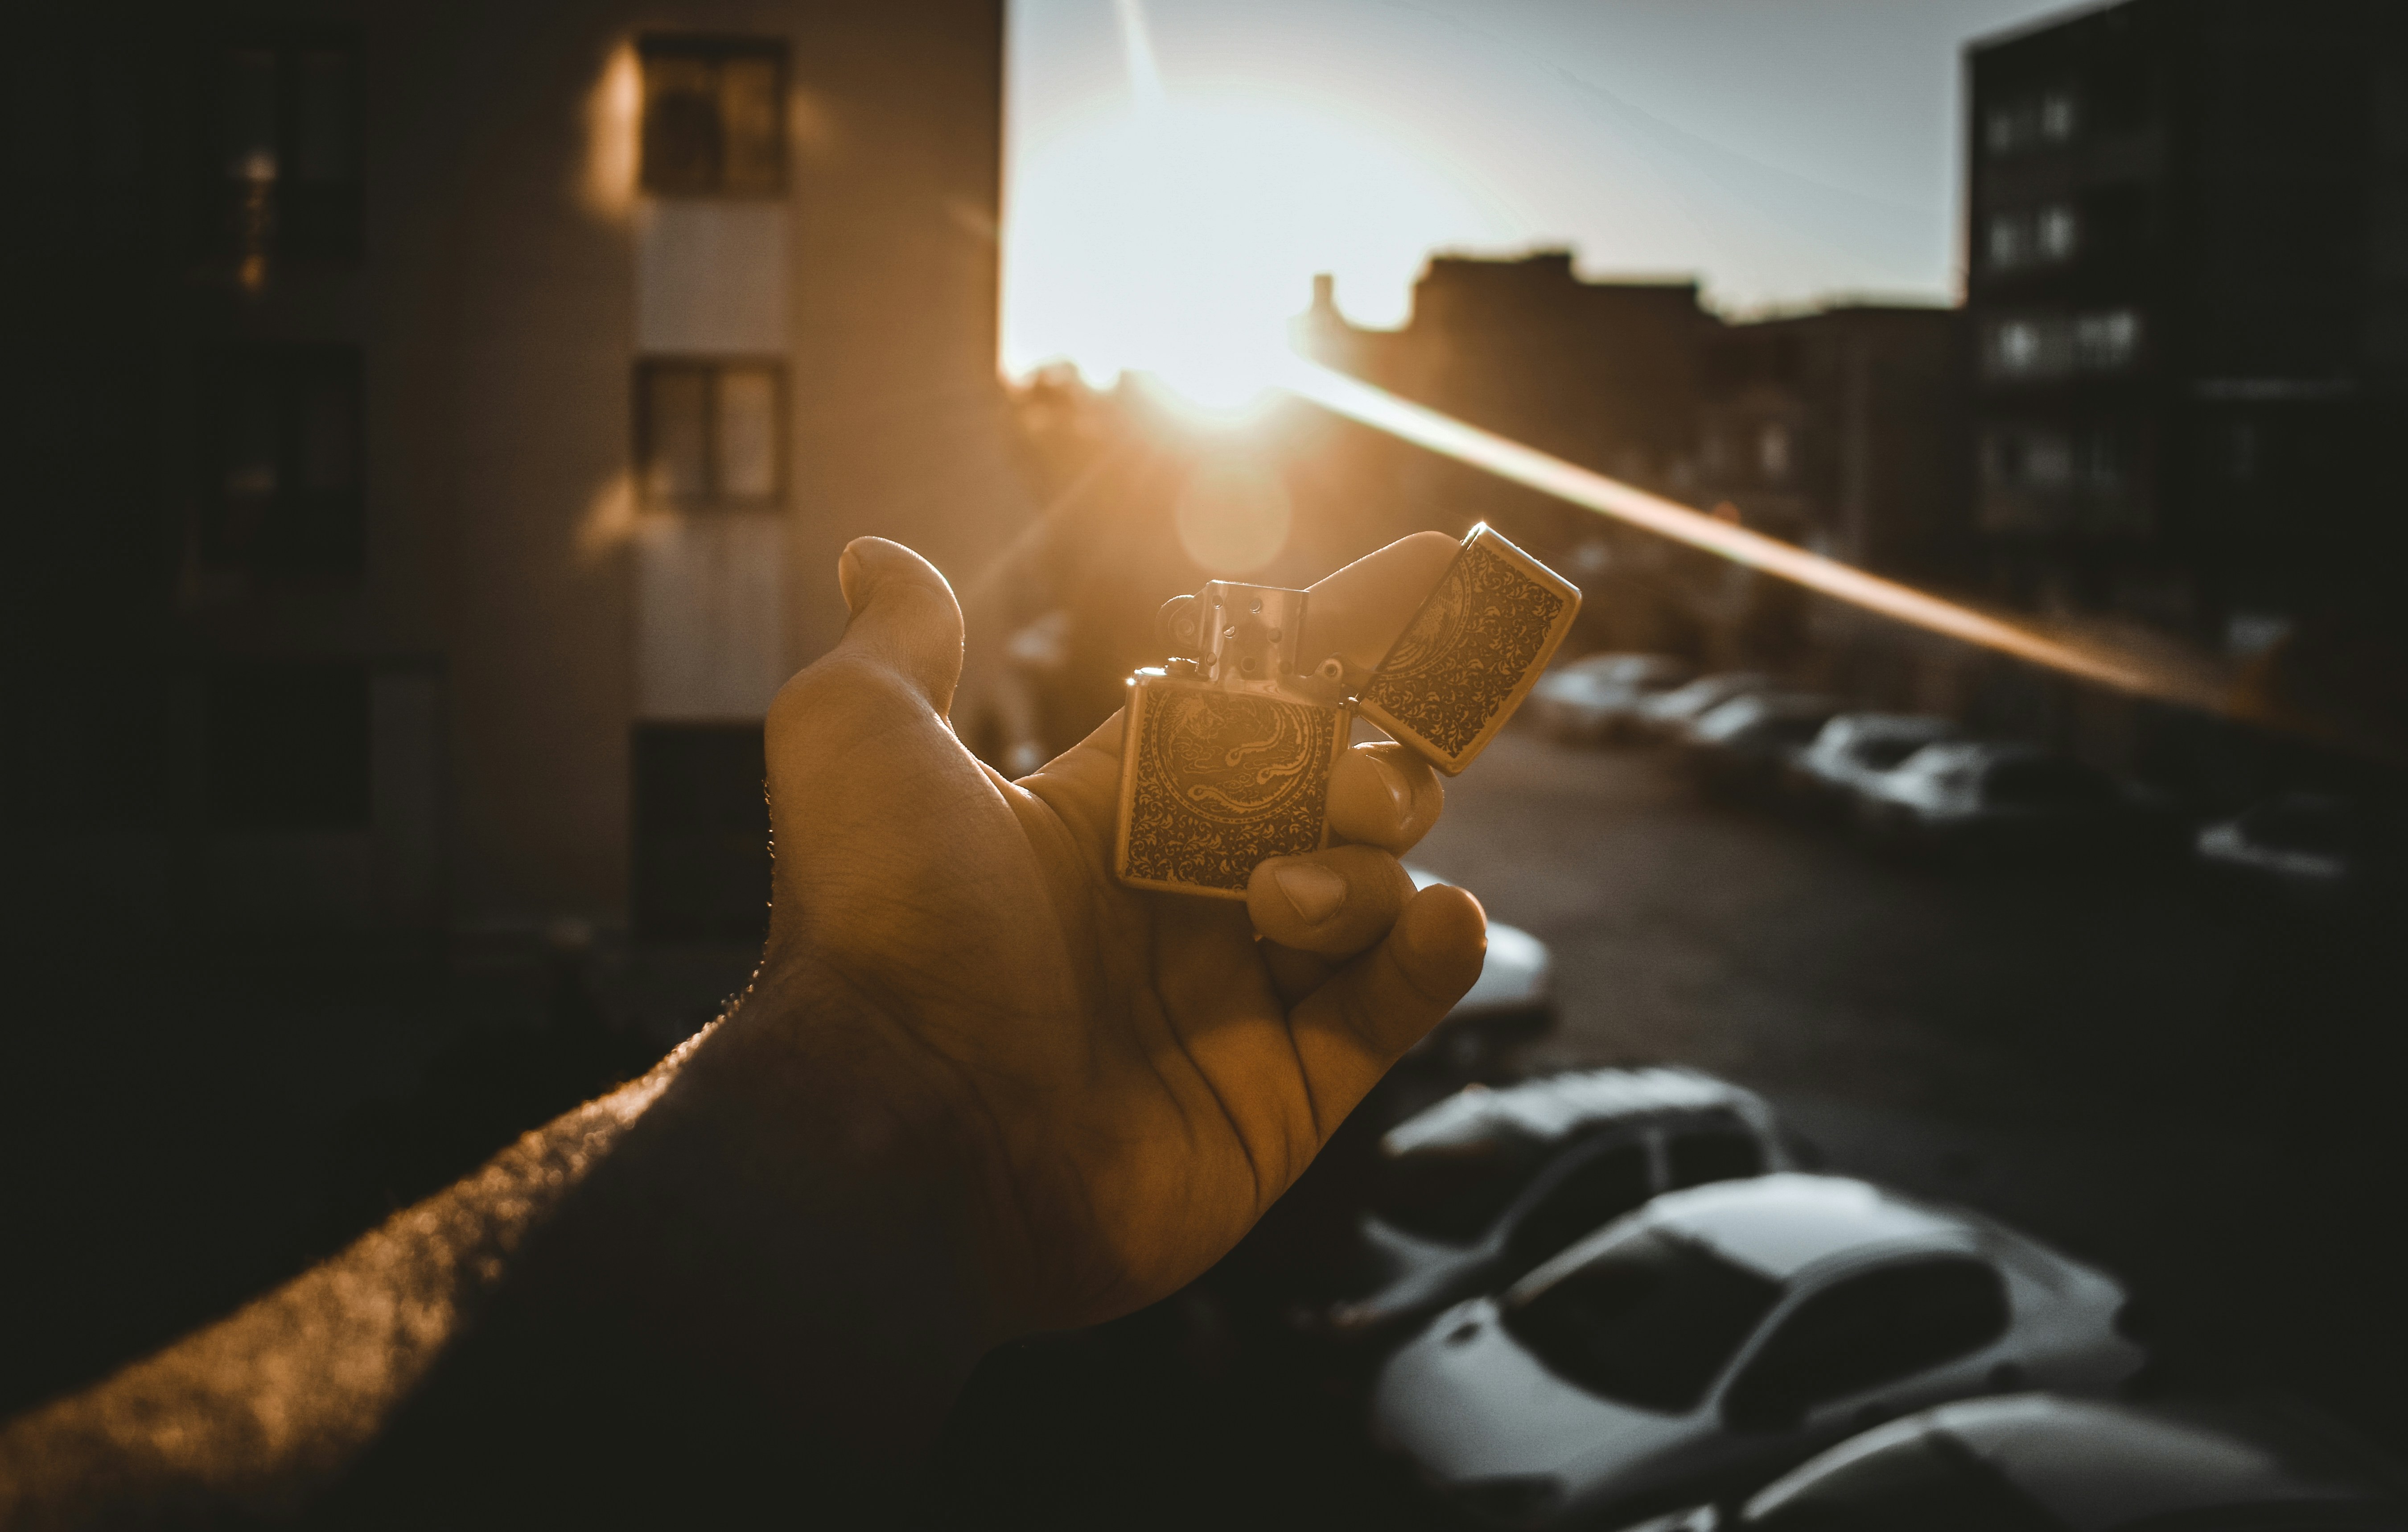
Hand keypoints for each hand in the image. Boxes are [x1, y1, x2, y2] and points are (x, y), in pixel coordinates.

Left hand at [737, 533, 1486, 1336]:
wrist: (891, 1127)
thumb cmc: (876, 931)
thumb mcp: (857, 739)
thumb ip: (901, 641)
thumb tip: (875, 552)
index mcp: (1114, 812)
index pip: (1261, 704)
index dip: (1345, 635)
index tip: (1430, 567)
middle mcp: (1183, 899)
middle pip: (1337, 797)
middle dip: (1376, 761)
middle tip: (1349, 782)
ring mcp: (1236, 1001)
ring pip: (1372, 894)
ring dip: (1363, 869)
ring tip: (1282, 900)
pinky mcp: (1280, 1099)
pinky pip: (1390, 1010)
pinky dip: (1431, 954)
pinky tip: (1438, 919)